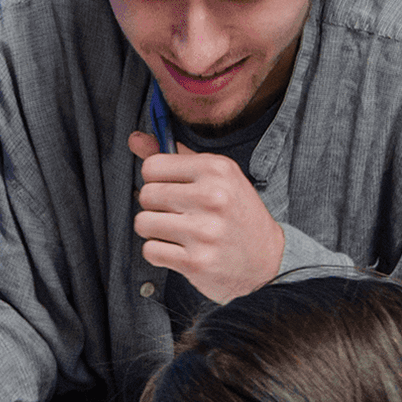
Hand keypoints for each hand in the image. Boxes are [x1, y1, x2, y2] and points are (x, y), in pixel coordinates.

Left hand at [129, 132, 283, 303]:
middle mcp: (212, 197)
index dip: (155, 180)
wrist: (267, 260)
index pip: (152, 166)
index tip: (170, 188)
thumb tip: (135, 139)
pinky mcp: (195, 261)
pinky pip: (150, 250)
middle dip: (154, 206)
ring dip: (154, 230)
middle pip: (146, 194)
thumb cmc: (236, 215)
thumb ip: (175, 157)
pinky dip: (159, 252)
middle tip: (175, 214)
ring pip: (143, 223)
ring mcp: (204, 231)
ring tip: (177, 232)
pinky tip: (179, 250)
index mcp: (217, 169)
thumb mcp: (216, 177)